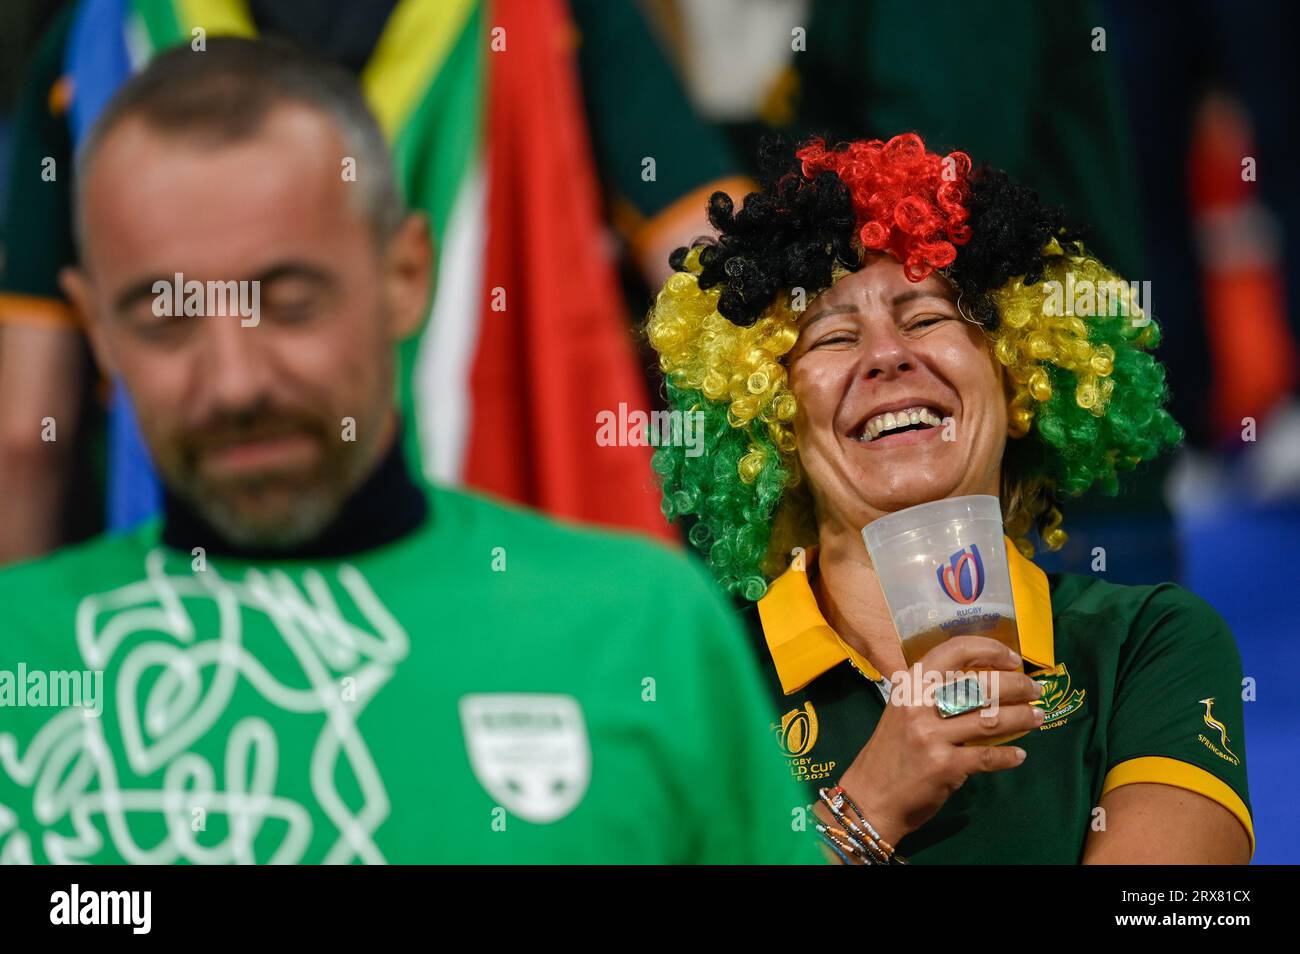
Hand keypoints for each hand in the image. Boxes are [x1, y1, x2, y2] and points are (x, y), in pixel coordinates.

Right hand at [826, 635, 1044, 846]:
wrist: (870, 797)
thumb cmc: (892, 750)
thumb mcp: (903, 710)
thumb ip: (933, 693)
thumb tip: (985, 681)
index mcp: (910, 684)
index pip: (954, 651)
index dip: (989, 649)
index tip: (1012, 659)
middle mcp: (919, 705)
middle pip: (981, 685)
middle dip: (1017, 685)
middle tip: (1036, 690)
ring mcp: (932, 736)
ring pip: (991, 719)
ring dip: (1022, 717)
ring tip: (1038, 716)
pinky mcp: (945, 766)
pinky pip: (988, 756)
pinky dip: (1009, 756)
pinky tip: (1019, 755)